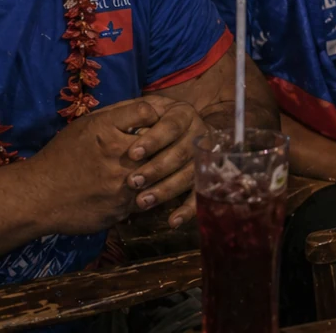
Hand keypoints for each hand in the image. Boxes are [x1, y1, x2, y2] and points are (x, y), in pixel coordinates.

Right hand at [22, 96, 203, 234]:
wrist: (38, 197)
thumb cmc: (62, 156)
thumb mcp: (87, 125)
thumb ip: (120, 113)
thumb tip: (152, 107)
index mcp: (109, 133)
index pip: (150, 114)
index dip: (159, 116)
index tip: (162, 119)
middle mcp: (119, 160)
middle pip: (161, 146)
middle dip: (169, 144)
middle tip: (176, 142)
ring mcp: (123, 188)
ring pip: (160, 175)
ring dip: (165, 171)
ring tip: (167, 166)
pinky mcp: (123, 210)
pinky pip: (148, 199)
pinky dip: (153, 193)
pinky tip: (151, 187)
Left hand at [121, 94, 210, 226]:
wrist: (154, 140)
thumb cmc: (136, 126)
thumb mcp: (134, 114)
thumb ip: (134, 113)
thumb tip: (139, 117)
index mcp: (183, 113)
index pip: (172, 125)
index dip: (154, 139)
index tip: (133, 154)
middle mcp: (198, 133)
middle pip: (182, 152)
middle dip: (157, 168)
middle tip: (133, 182)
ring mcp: (202, 157)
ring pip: (189, 175)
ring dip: (166, 190)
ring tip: (142, 202)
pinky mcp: (202, 180)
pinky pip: (197, 195)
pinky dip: (187, 210)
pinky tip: (172, 221)